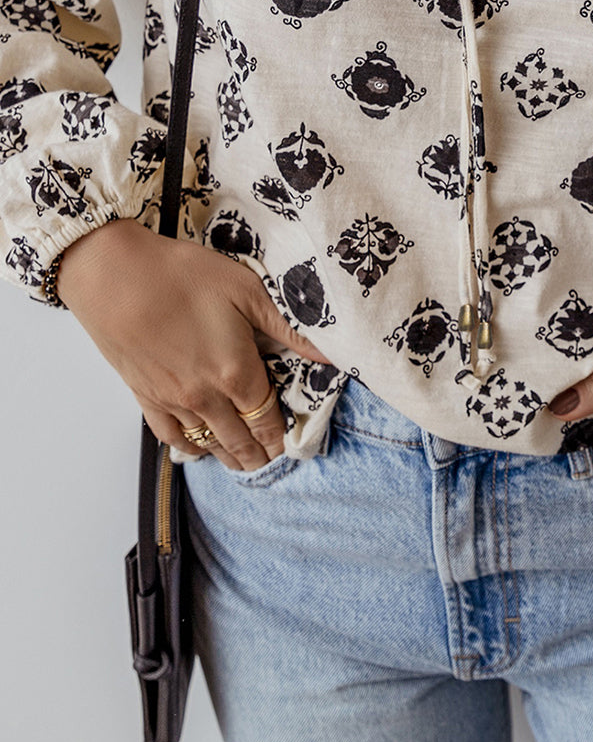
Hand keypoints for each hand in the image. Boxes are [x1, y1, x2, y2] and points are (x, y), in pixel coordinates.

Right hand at [58, 219, 331, 470]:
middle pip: (241, 438)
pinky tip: (200, 449)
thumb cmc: (182, 275)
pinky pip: (171, 435)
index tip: (292, 449)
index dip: (281, 438)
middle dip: (260, 455)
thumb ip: (288, 327)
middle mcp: (206, 396)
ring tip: (245, 465)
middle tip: (272, 465)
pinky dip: (190, 447)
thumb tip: (330, 354)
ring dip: (229, 456)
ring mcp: (173, 400)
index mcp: (236, 372)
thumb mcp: (246, 289)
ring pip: (208, 442)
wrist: (114, 275)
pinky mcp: (145, 395)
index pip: (268, 418)